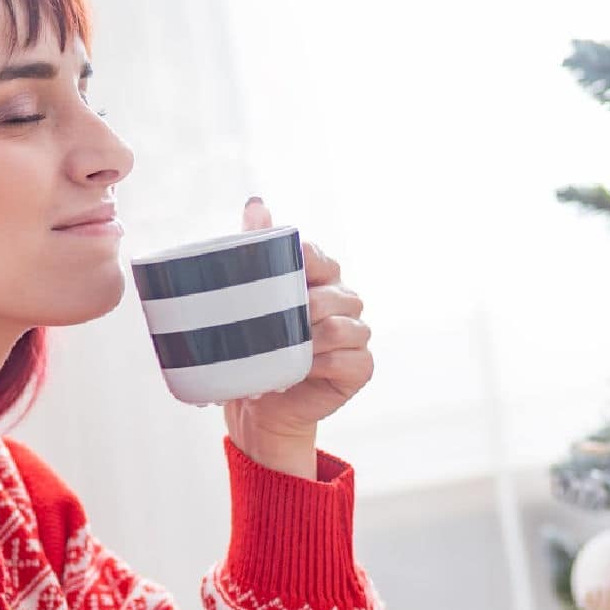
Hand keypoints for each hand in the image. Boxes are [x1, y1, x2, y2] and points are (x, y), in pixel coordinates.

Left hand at [223, 197, 372, 453]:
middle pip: (334, 293)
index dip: (305, 261)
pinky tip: (303, 369)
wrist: (261, 406)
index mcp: (320, 280)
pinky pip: (350, 360)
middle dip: (306, 307)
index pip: (318, 258)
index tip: (282, 271)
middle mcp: (343, 303)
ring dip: (313, 338)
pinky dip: (324, 364)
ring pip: (343, 326)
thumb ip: (256, 251)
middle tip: (275, 323)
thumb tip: (256, 203)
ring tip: (286, 350)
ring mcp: (355, 335)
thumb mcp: (250, 301)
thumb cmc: (256, 350)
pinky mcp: (359, 367)